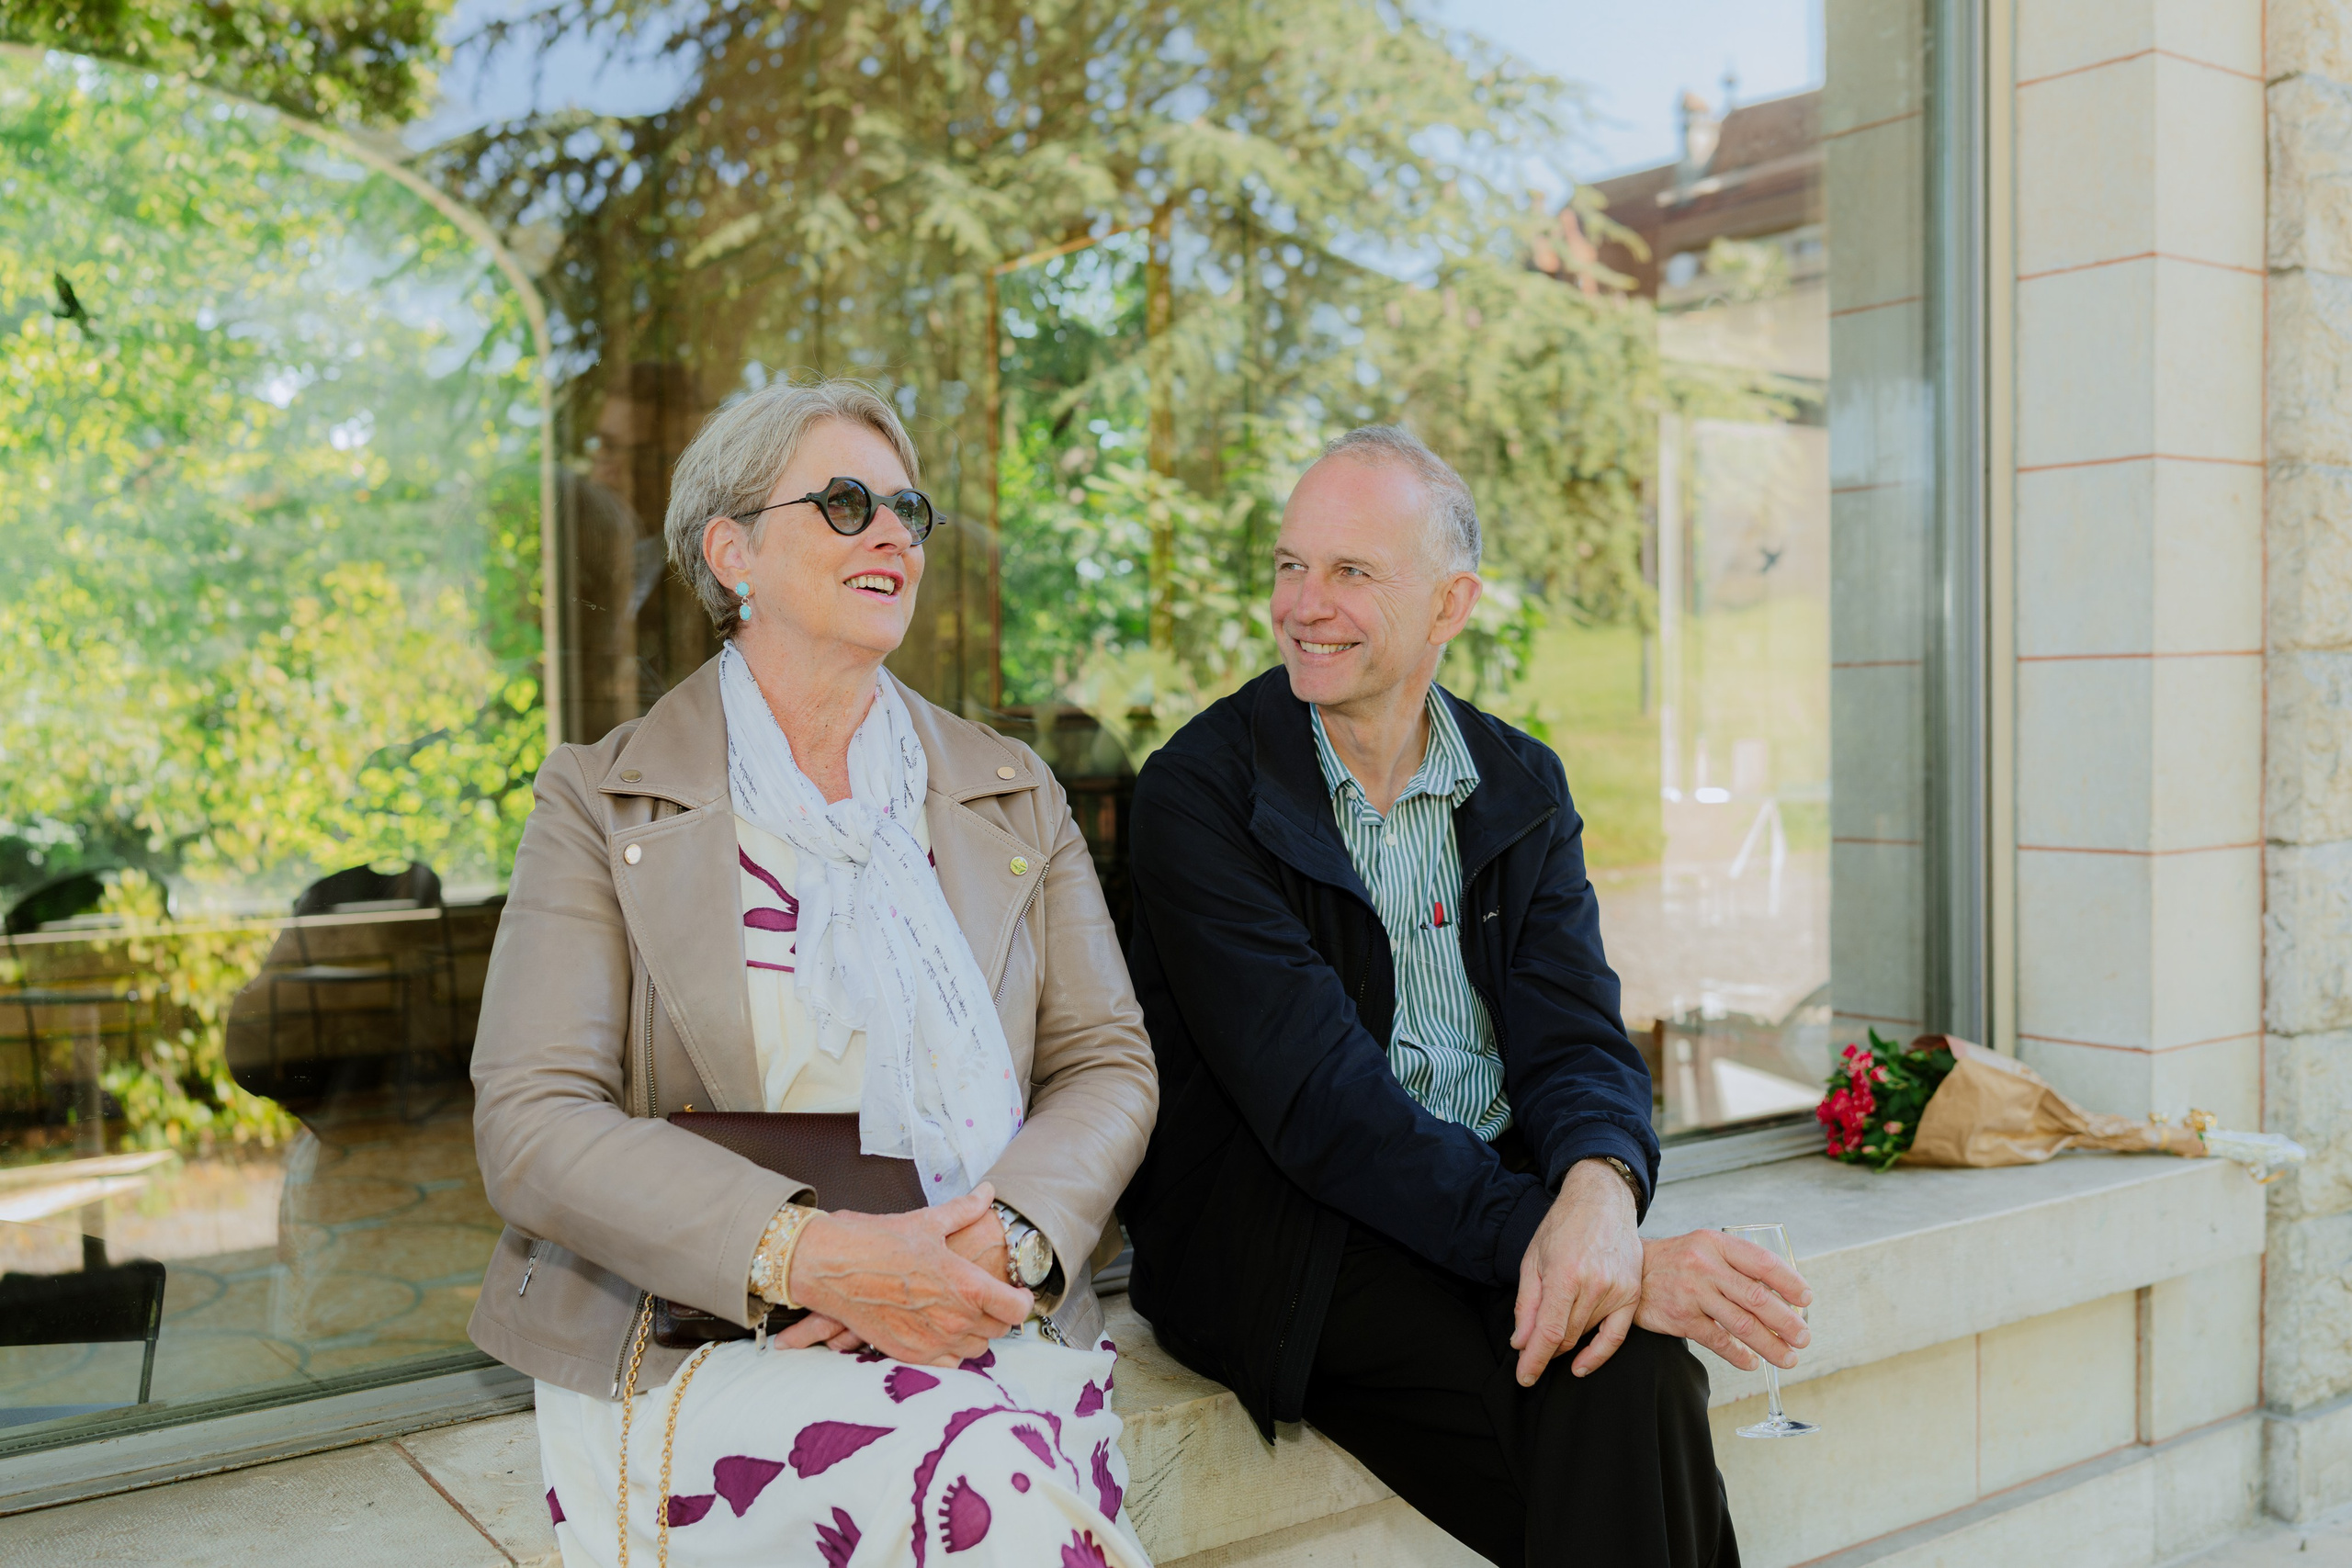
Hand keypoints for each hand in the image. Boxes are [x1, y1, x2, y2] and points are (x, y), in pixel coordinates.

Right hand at [784, 1183, 1033, 1364]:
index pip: (1017, 1309)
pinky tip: (941, 1330)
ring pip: (976, 1349)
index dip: (1023, 1301)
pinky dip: (951, 1350)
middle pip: (999, 1330)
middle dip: (998, 1314)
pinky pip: (949, 1363)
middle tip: (987, 1298)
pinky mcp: (910, 1354)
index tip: (1017, 1293)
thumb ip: (965, 1210)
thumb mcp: (928, 1222)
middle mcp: (955, 1320)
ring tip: (963, 1312)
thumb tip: (988, 1192)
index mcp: (967, 1285)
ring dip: (976, 1333)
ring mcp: (932, 1341)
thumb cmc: (880, 1241)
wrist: (831, 1266)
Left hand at [1511, 1158, 1643, 1385]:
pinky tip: (1580, 1365)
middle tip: (1530, 1351)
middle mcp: (1595, 1285)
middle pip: (1565, 1336)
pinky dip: (1598, 1354)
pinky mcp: (1632, 1293)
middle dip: (1544, 1349)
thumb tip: (1521, 1343)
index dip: (1534, 1359)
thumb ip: (1527, 1305)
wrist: (1602, 1201)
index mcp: (1565, 1274)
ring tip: (1553, 1323)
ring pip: (1584, 1334)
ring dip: (1565, 1338)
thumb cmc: (1562, 1226)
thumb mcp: (1532, 1260)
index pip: (1549, 1332)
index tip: (1524, 1377)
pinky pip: (1616, 1336)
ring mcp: (1618, 1290)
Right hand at [1635, 1230, 1812, 1371]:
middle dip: (1787, 1322)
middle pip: (1757, 1298)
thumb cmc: (1678, 1261)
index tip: (1806, 1299)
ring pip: (1741, 1324)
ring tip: (1788, 1357)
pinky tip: (1752, 1362)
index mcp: (1717, 1244)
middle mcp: (1705, 1266)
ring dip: (1770, 1345)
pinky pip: (1718, 1341)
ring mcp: (1692, 1293)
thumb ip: (1737, 1264)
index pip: (1762, 1263)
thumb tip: (1782, 1294)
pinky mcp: (1680, 1318)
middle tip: (1804, 1338)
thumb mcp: (1706, 1247)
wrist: (1632, 1271)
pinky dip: (1739, 1355)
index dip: (1789, 1282)